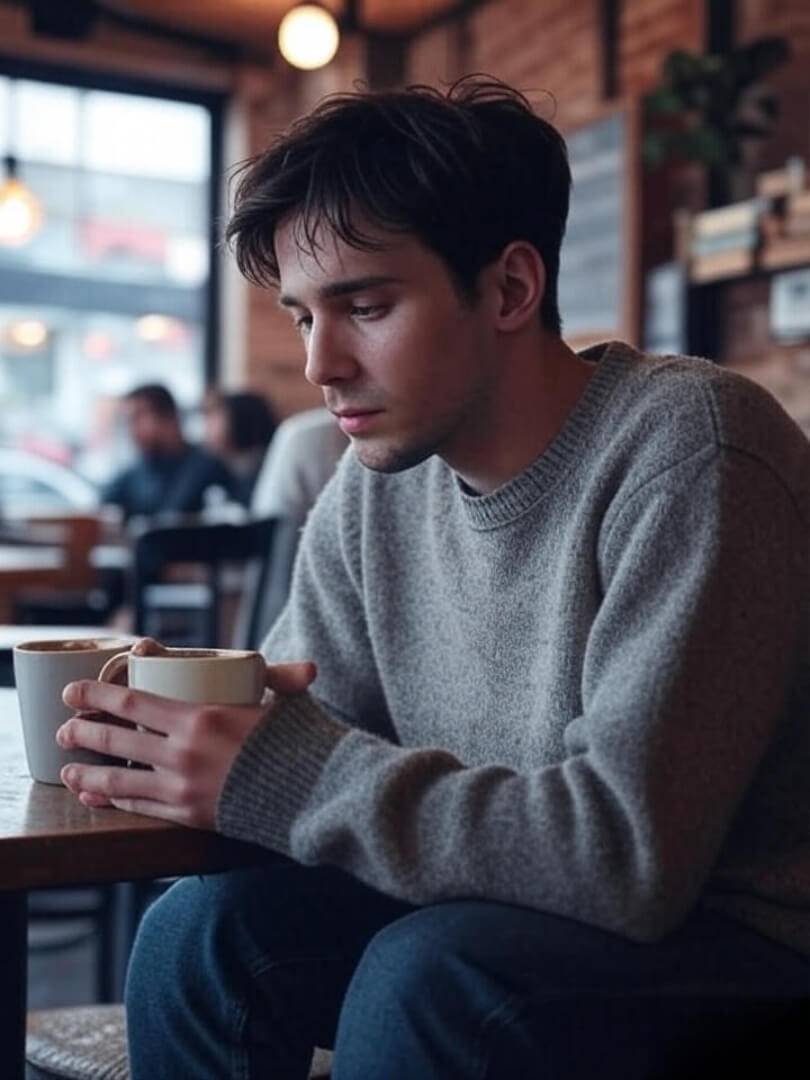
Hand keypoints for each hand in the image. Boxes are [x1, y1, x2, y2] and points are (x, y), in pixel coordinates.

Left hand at [56, 660, 315, 827]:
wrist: (313, 797)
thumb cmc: (300, 743)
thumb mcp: (285, 704)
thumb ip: (281, 682)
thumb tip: (308, 669)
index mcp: (200, 716)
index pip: (132, 702)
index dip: (95, 696)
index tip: (72, 692)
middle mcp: (183, 753)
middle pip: (116, 740)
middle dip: (82, 733)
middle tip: (64, 729)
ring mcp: (183, 788)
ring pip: (119, 780)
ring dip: (87, 774)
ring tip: (68, 771)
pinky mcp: (189, 816)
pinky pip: (140, 807)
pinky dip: (114, 801)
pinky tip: (98, 798)